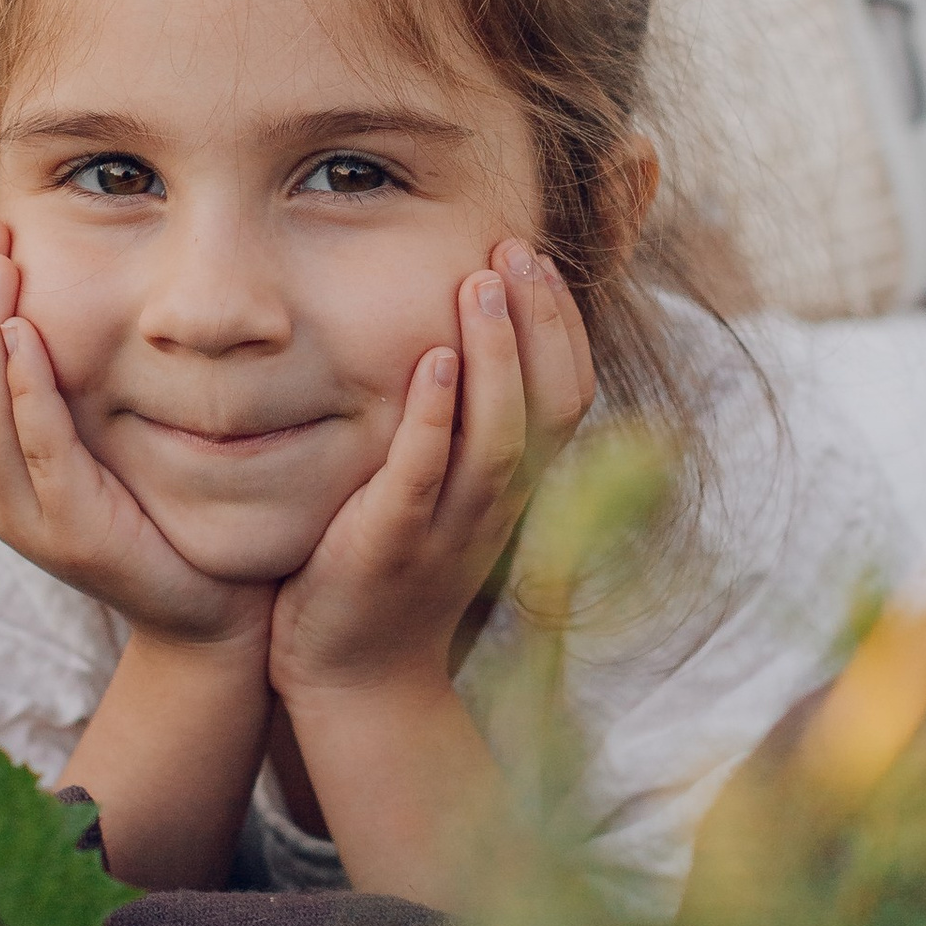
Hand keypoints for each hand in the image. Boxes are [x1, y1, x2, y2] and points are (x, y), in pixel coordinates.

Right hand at [0, 218, 271, 652]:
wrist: (218, 616)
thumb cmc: (177, 519)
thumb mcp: (126, 439)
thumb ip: (98, 388)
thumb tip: (103, 297)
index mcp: (10, 466)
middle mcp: (5, 491)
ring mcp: (30, 517)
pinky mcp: (71, 535)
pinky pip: (38, 448)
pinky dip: (26, 390)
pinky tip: (27, 336)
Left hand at [269, 240, 593, 713]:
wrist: (356, 680)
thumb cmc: (390, 570)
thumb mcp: (442, 493)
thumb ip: (459, 427)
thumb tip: (457, 339)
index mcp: (517, 488)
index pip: (569, 395)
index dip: (563, 324)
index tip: (537, 255)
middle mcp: (499, 505)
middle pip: (554, 405)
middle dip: (542, 321)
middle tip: (517, 245)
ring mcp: (450, 527)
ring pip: (501, 436)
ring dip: (498, 355)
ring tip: (482, 281)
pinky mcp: (392, 543)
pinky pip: (423, 474)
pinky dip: (436, 416)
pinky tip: (433, 361)